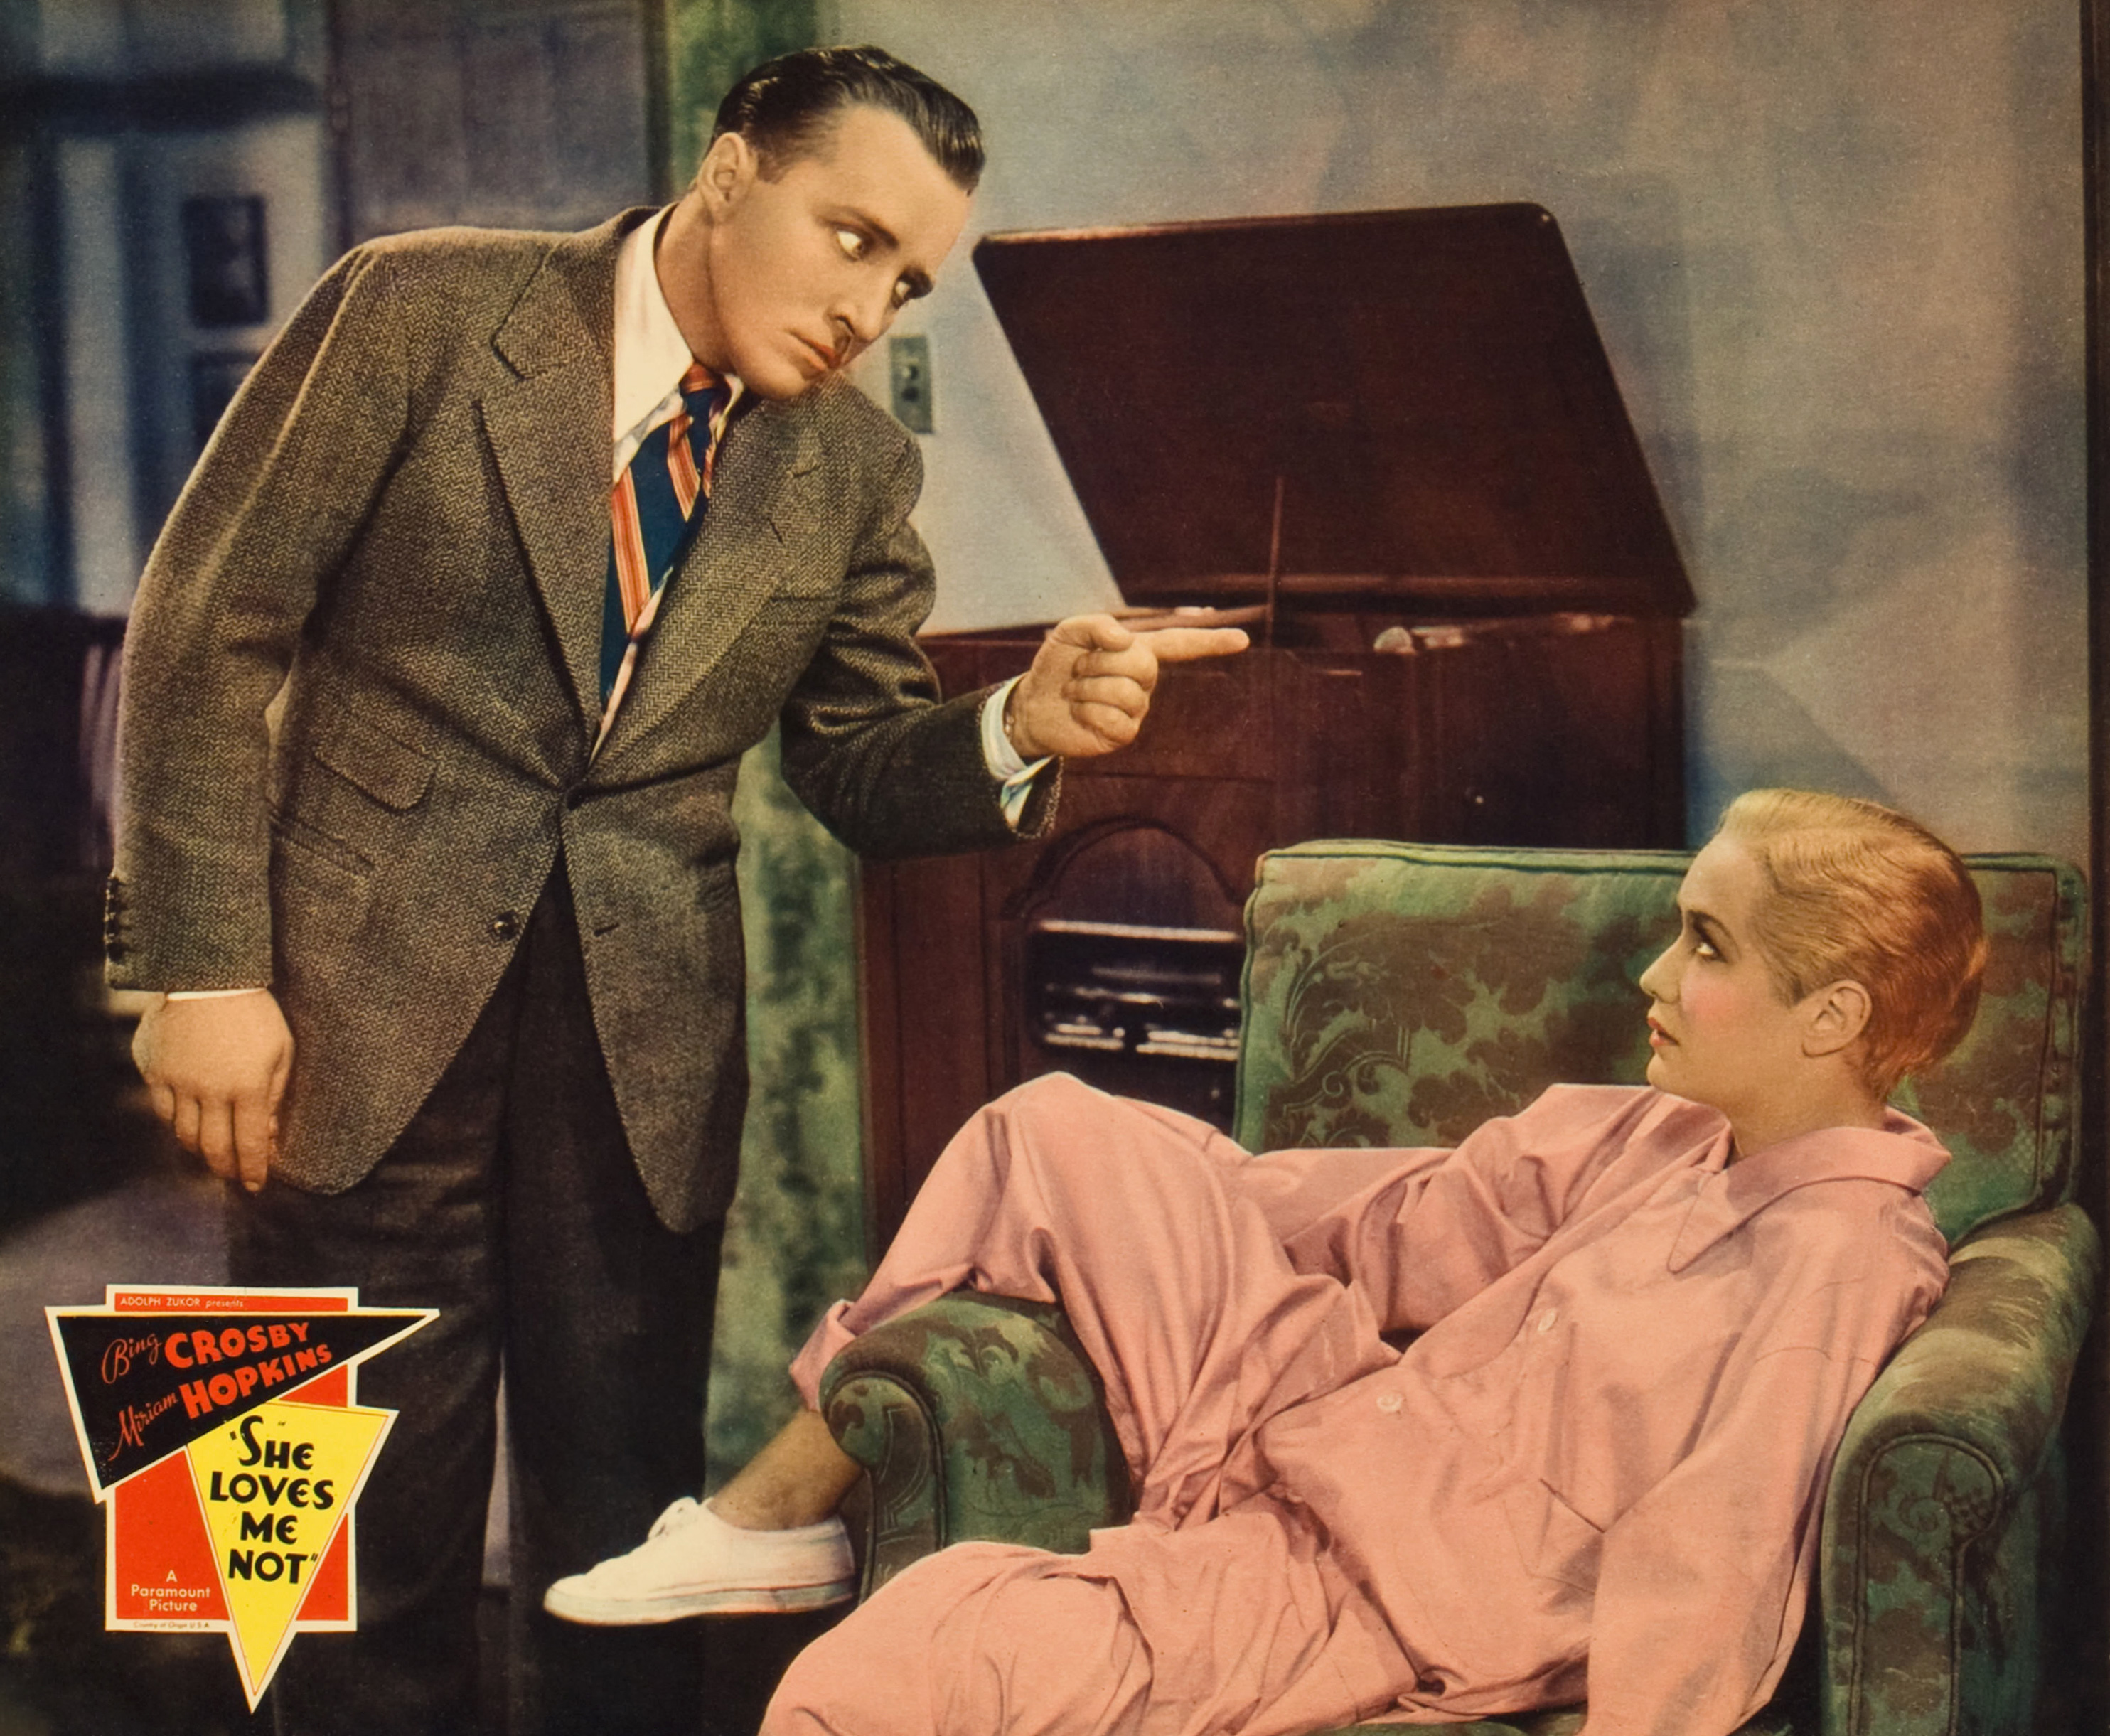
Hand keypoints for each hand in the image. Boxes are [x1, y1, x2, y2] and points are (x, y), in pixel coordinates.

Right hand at [131, 991, 293, 1191]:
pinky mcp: (154, 1070)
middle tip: (233, 1175)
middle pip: (212, 1148)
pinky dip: (176, 1124)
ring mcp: (177, 1082)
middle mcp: (209, 1091)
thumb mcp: (280, 1052)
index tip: (255, 1186)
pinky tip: (188, 1124)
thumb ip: (272, 1096)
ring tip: (212, 1153)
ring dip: (199, 1150)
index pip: (249, 1145)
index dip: (252, 1171)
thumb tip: (268, 1136)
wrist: (207, 976)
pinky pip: (162, 1110)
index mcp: (247, 1087)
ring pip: (183, 1134)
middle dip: (225, 1168)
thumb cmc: (254, 1014)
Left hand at [1006, 614, 1249, 759]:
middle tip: (1078, 670)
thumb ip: (1096, 624)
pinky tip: (1079, 713)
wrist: (1033, 704)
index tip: (1242, 640)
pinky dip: (1088, 712)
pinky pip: (1117, 721)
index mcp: (1138, 649)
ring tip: (1075, 692)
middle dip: (1099, 663)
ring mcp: (1137, 709)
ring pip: (1126, 693)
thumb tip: (1124, 640)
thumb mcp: (1069, 633)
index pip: (1179, 643)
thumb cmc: (1057, 666)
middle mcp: (1143, 680)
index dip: (1210, 641)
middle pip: (1142, 664)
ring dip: (1088, 689)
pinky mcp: (1124, 734)